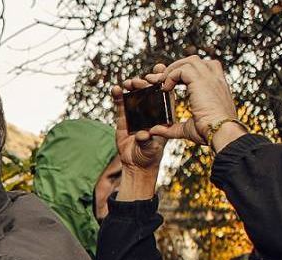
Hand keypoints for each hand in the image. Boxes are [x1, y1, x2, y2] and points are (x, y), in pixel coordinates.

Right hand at [110, 77, 167, 199]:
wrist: (136, 165)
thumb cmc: (149, 156)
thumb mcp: (152, 149)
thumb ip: (147, 141)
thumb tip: (141, 134)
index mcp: (163, 114)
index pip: (166, 94)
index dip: (164, 82)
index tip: (160, 73)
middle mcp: (151, 110)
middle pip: (150, 91)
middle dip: (146, 82)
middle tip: (142, 80)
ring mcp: (137, 113)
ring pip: (136, 94)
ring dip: (133, 86)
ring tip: (129, 83)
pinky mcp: (124, 118)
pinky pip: (121, 104)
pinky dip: (119, 96)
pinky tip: (116, 89)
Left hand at [144, 56, 242, 147]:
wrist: (221, 132)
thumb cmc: (208, 133)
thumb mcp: (187, 129)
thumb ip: (171, 128)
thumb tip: (154, 130)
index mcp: (216, 87)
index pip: (201, 68)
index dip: (182, 71)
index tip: (167, 81)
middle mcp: (215, 80)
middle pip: (194, 61)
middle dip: (175, 67)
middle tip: (160, 79)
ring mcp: (210, 78)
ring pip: (189, 61)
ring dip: (172, 70)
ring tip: (162, 83)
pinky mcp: (202, 81)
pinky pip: (183, 70)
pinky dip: (171, 76)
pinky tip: (166, 89)